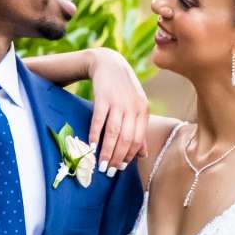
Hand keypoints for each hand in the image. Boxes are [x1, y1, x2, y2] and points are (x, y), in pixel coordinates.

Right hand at [87, 48, 147, 174]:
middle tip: (109, 171)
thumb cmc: (123, 89)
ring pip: (113, 133)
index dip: (129, 156)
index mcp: (143, 110)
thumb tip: (143, 155)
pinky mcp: (103, 97)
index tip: (120, 167)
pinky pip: (99, 121)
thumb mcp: (136, 107)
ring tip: (101, 164)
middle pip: (126, 139)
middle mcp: (133, 107)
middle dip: (117, 158)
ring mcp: (118, 102)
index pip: (138, 139)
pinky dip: (95, 135)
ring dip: (106, 151)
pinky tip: (92, 146)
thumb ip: (139, 130)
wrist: (109, 63)